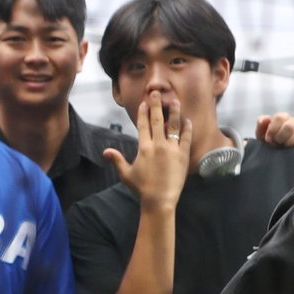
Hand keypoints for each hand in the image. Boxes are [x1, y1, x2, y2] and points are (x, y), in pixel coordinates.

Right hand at [103, 95, 191, 209]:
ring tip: (175, 101)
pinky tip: (187, 121)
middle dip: (156, 105)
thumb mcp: (126, 174)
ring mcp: (171, 149)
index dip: (143, 112)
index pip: (143, 125)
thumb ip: (117, 160)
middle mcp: (158, 145)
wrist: (159, 200)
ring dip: (174, 112)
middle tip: (157, 93)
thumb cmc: (142, 188)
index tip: (145, 103)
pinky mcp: (182, 155)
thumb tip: (106, 151)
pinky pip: (186, 138)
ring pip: (173, 126)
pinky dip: (186, 129)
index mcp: (144, 148)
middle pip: (157, 120)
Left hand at [254, 112, 293, 148]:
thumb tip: (264, 120)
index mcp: (283, 118)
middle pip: (290, 126)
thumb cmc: (269, 143)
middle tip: (275, 144)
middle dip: (280, 137)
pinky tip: (292, 151)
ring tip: (283, 148)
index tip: (267, 139)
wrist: (276, 157)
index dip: (272, 129)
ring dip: (289, 143)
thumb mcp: (261, 135)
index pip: (280, 117)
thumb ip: (261, 125)